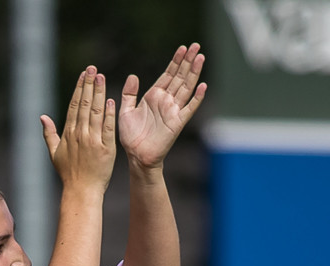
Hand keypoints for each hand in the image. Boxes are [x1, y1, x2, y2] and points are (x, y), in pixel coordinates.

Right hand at [41, 67, 117, 194]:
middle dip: (89, 85)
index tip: (83, 74)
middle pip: (84, 104)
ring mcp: (92, 141)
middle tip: (93, 69)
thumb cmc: (69, 174)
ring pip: (95, 112)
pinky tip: (110, 100)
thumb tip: (42, 117)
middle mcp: (79, 134)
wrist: (81, 191)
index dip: (79, 88)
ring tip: (101, 77)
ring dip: (98, 93)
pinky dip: (108, 114)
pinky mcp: (105, 149)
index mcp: (69, 133)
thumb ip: (49, 134)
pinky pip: (107, 128)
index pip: (74, 105)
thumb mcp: (54, 153)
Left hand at [119, 43, 206, 170]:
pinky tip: (203, 86)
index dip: (175, 61)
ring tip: (201, 58)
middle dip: (188, 61)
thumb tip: (133, 76)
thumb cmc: (131, 136)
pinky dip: (197, 98)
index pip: (168, 74)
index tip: (182, 48)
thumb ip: (129, 93)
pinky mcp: (177, 123)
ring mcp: (173, 111)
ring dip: (194, 73)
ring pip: (186, 87)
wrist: (136, 156)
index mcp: (154, 96)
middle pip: (180, 77)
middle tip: (196, 46)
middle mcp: (166, 101)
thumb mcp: (126, 111)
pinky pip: (189, 108)